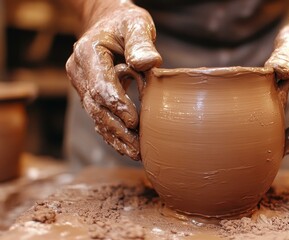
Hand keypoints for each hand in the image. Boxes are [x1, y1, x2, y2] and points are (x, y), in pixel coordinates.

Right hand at [66, 2, 161, 160]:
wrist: (109, 24)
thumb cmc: (125, 24)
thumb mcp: (136, 24)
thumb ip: (141, 42)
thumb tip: (148, 63)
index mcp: (87, 53)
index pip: (99, 85)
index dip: (116, 105)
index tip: (135, 121)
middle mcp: (79, 72)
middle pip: (96, 106)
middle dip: (117, 129)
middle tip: (138, 147)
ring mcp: (82, 85)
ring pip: (96, 116)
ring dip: (116, 137)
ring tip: (136, 153)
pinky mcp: (90, 95)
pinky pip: (99, 117)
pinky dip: (112, 134)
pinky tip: (126, 148)